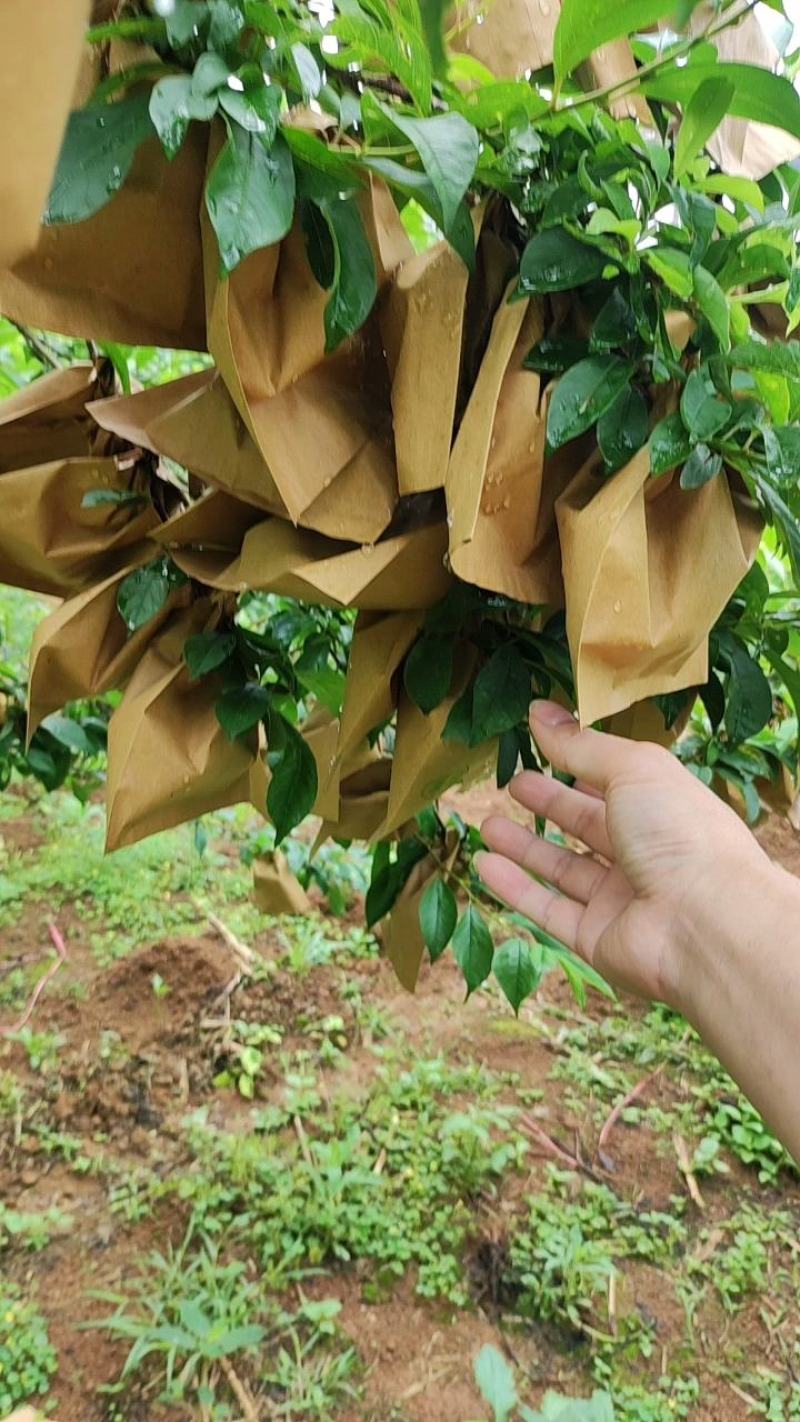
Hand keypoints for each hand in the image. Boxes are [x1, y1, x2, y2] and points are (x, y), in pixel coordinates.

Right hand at [475, 700, 774, 1007]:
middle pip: (587, 825)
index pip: (615, 781)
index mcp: (663, 807)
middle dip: (549, 803)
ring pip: (564, 869)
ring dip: (525, 846)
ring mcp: (621, 899)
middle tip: (512, 783)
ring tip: (486, 824)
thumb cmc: (679, 833)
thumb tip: (538, 710)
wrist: (705, 925)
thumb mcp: (631, 770)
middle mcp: (645, 852)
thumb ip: (581, 745)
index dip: (579, 762)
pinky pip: (549, 909)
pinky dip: (516, 888)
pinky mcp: (597, 939)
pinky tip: (484, 865)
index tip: (539, 742)